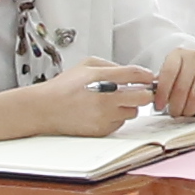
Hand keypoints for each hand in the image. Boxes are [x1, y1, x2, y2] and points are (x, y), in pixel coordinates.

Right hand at [40, 60, 159, 135]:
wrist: (45, 108)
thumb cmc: (64, 87)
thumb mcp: (86, 65)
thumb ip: (111, 66)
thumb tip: (131, 72)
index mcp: (102, 78)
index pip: (135, 74)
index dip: (147, 75)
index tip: (149, 77)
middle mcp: (105, 98)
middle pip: (143, 96)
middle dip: (143, 92)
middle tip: (138, 90)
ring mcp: (104, 116)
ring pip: (133, 111)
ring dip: (129, 106)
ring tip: (114, 101)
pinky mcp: (102, 129)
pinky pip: (120, 123)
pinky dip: (117, 117)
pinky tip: (104, 111)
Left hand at [145, 46, 194, 117]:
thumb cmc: (182, 73)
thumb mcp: (170, 73)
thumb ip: (161, 83)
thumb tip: (150, 98)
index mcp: (178, 54)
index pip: (168, 73)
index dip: (162, 93)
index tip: (158, 106)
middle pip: (182, 87)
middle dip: (175, 105)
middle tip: (173, 113)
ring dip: (188, 109)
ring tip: (183, 113)